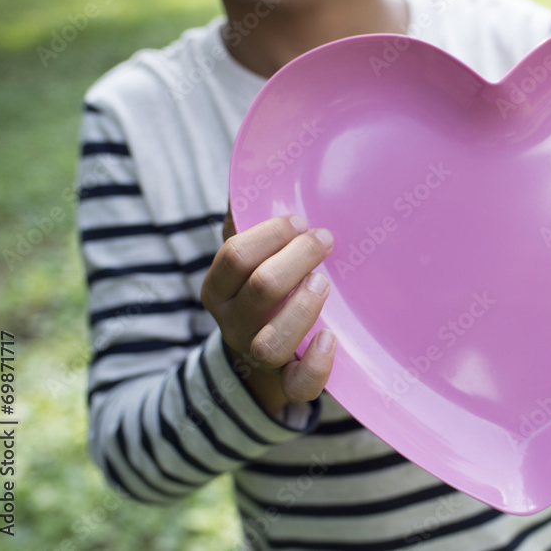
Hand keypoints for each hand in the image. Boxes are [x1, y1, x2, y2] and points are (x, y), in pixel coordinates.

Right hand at [201, 209, 336, 419]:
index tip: (299, 220)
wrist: (268, 356)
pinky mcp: (287, 383)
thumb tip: (251, 164)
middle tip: (324, 240)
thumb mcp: (250, 254)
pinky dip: (316, 365)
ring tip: (325, 282)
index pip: (233, 257)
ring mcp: (258, 357)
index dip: (269, 234)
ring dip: (302, 308)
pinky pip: (298, 386)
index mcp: (218, 289)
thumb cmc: (265, 288)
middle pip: (258, 290)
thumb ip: (244, 215)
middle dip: (296, 259)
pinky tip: (331, 339)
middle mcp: (232, 325)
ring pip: (271, 342)